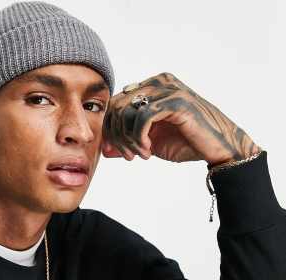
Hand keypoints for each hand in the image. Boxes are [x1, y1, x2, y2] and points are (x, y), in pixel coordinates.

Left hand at [101, 71, 260, 165]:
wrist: (216, 148)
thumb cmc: (186, 143)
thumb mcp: (149, 143)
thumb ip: (127, 142)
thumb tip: (104, 151)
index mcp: (151, 87)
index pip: (116, 103)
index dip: (109, 129)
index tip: (115, 152)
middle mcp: (159, 83)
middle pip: (117, 106)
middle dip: (116, 136)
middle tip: (128, 156)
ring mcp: (168, 90)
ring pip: (127, 112)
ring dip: (128, 140)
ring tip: (141, 155)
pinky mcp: (176, 101)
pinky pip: (142, 117)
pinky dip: (139, 138)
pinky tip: (148, 150)